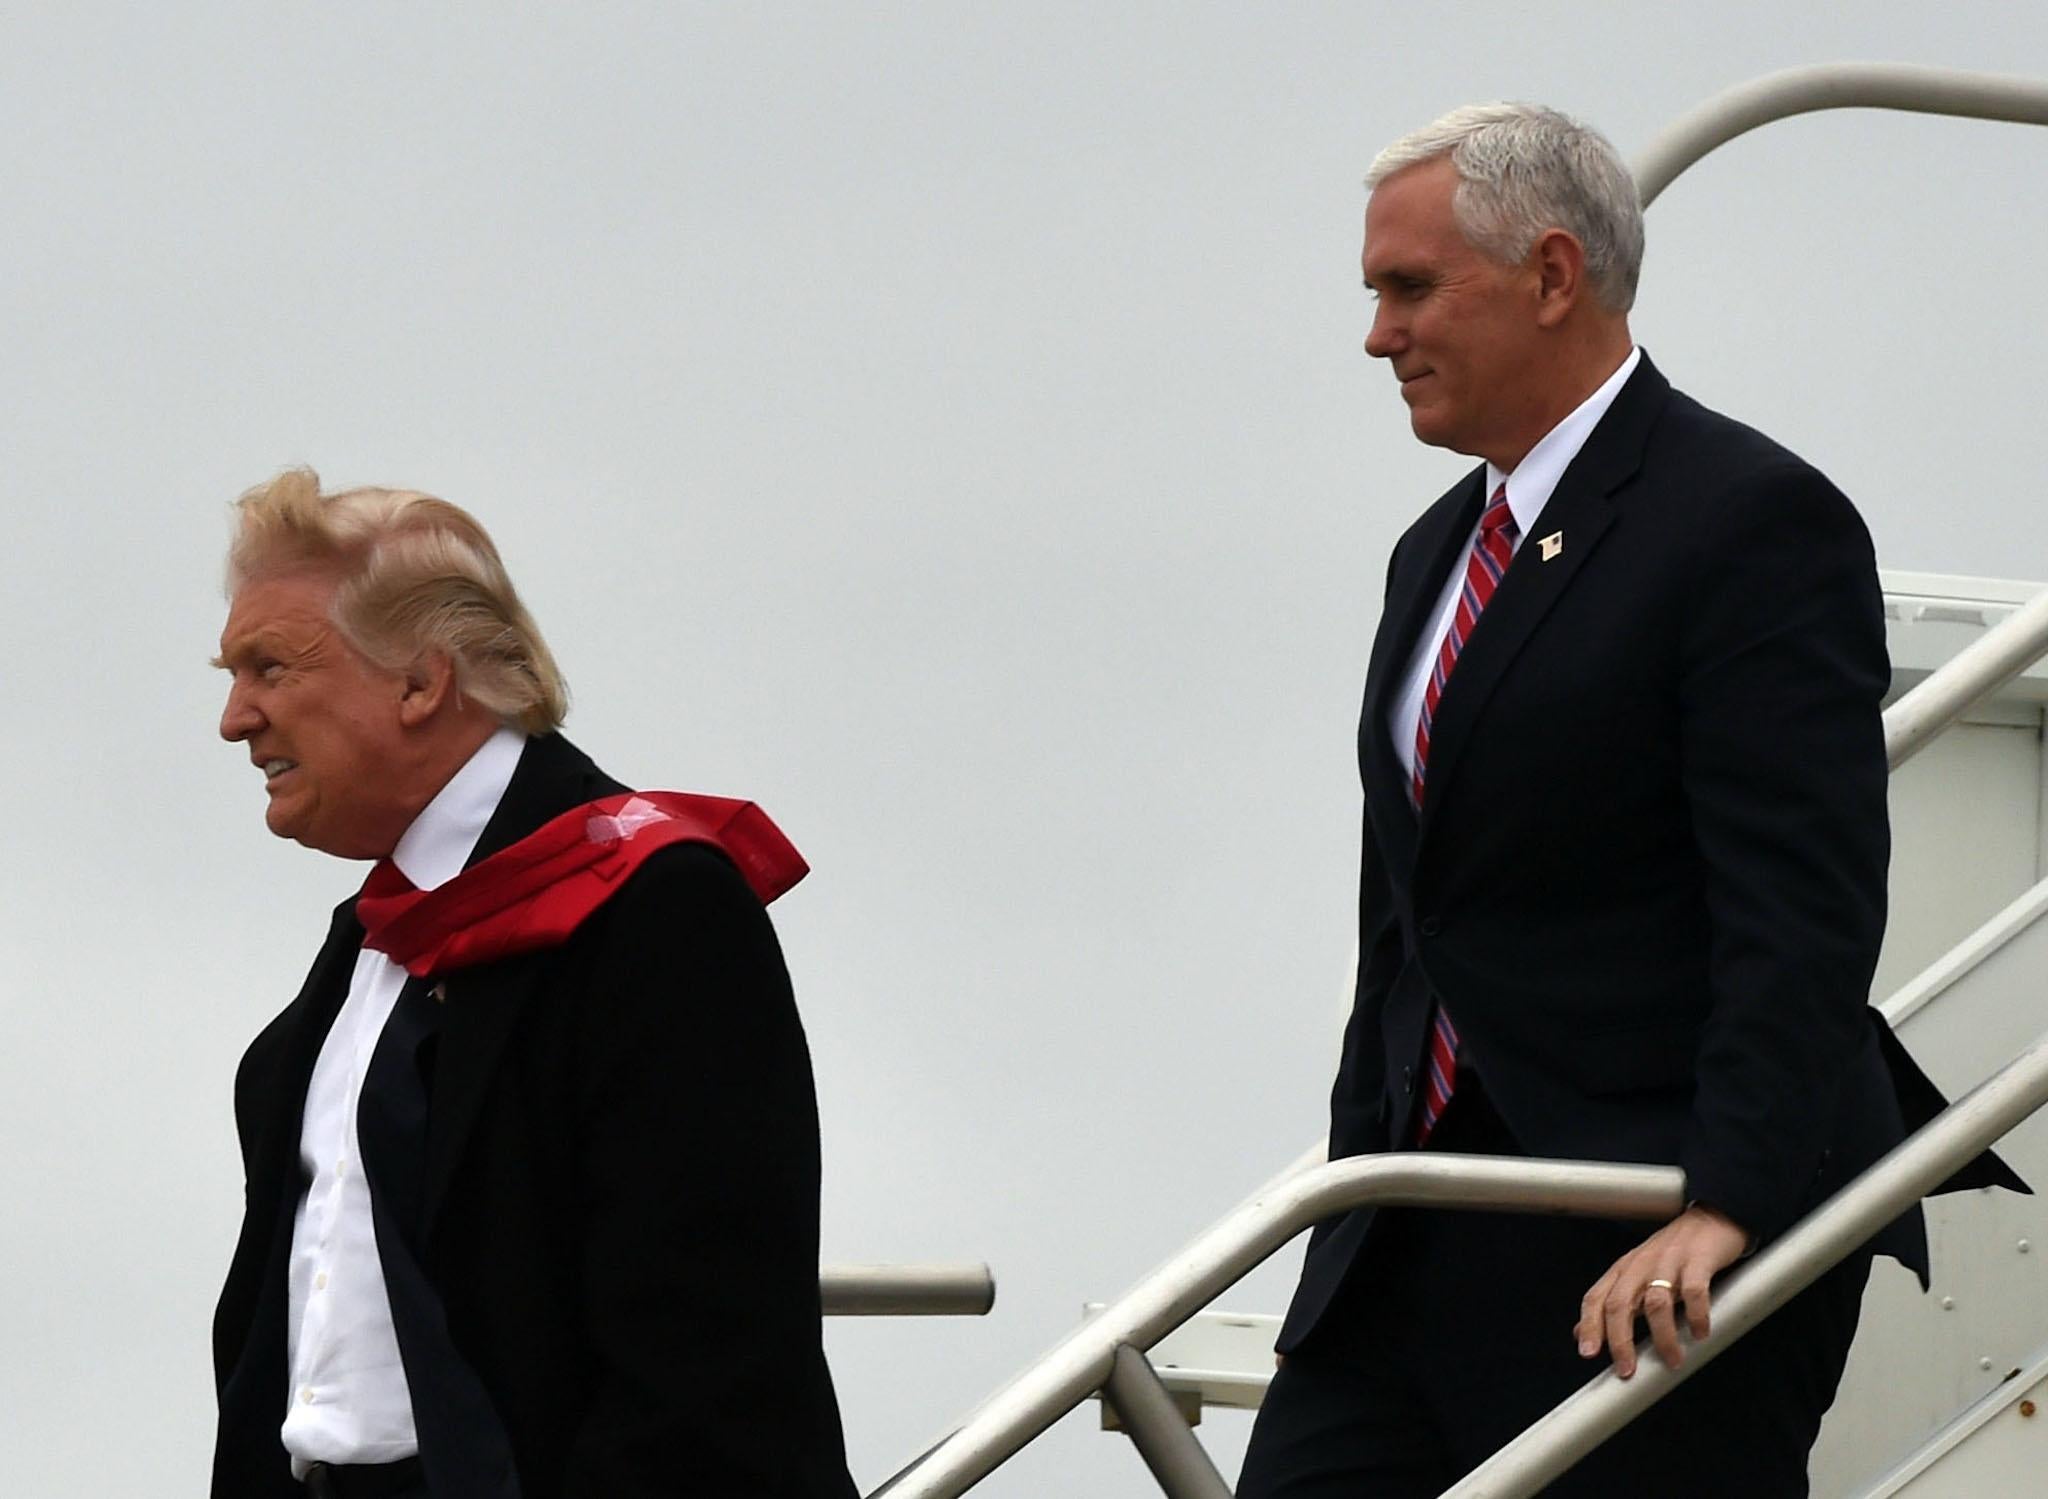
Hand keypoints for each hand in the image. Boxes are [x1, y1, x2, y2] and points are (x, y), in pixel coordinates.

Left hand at [1575, 1204, 1749, 1377]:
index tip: (1587, 1353)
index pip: (1596, 1297)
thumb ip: (1611, 1303)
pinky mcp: (1699, 1261)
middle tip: (1626, 1369)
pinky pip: (1695, 1291)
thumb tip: (1580, 1332)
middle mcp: (1641, 1265)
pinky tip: (1700, 1333)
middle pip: (1620, 1302)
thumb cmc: (1671, 1252)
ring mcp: (1669, 1262)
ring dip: (1663, 1336)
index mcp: (1623, 1269)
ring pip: (1656, 1301)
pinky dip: (1696, 1315)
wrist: (1711, 1218)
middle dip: (1620, 1339)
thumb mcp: (1636, 1275)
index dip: (1589, 1325)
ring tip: (1673, 1360)